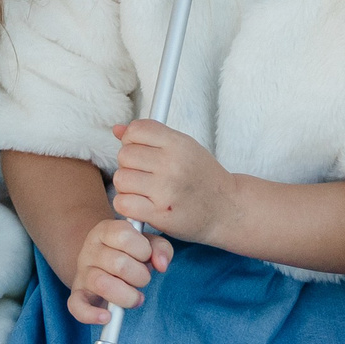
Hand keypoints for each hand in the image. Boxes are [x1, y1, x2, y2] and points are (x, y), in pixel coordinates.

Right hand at [66, 216, 172, 324]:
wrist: (102, 263)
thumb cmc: (129, 253)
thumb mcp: (147, 244)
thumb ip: (160, 248)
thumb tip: (161, 264)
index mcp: (105, 231)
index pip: (123, 235)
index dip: (142, 249)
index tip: (146, 256)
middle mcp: (90, 250)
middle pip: (118, 264)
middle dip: (140, 276)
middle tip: (143, 278)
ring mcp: (82, 272)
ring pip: (102, 285)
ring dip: (127, 296)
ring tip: (136, 298)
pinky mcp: (78, 293)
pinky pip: (77, 306)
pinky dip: (91, 314)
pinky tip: (106, 317)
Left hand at [109, 119, 243, 248]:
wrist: (228, 209)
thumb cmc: (203, 177)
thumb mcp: (185, 148)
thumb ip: (152, 136)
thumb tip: (117, 129)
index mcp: (179, 144)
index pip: (136, 130)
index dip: (131, 140)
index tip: (139, 150)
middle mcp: (172, 165)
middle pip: (124, 155)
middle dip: (129, 164)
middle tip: (143, 174)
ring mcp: (166, 190)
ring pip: (120, 179)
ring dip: (127, 186)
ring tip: (143, 190)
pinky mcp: (160, 214)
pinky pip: (123, 203)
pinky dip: (127, 205)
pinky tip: (140, 205)